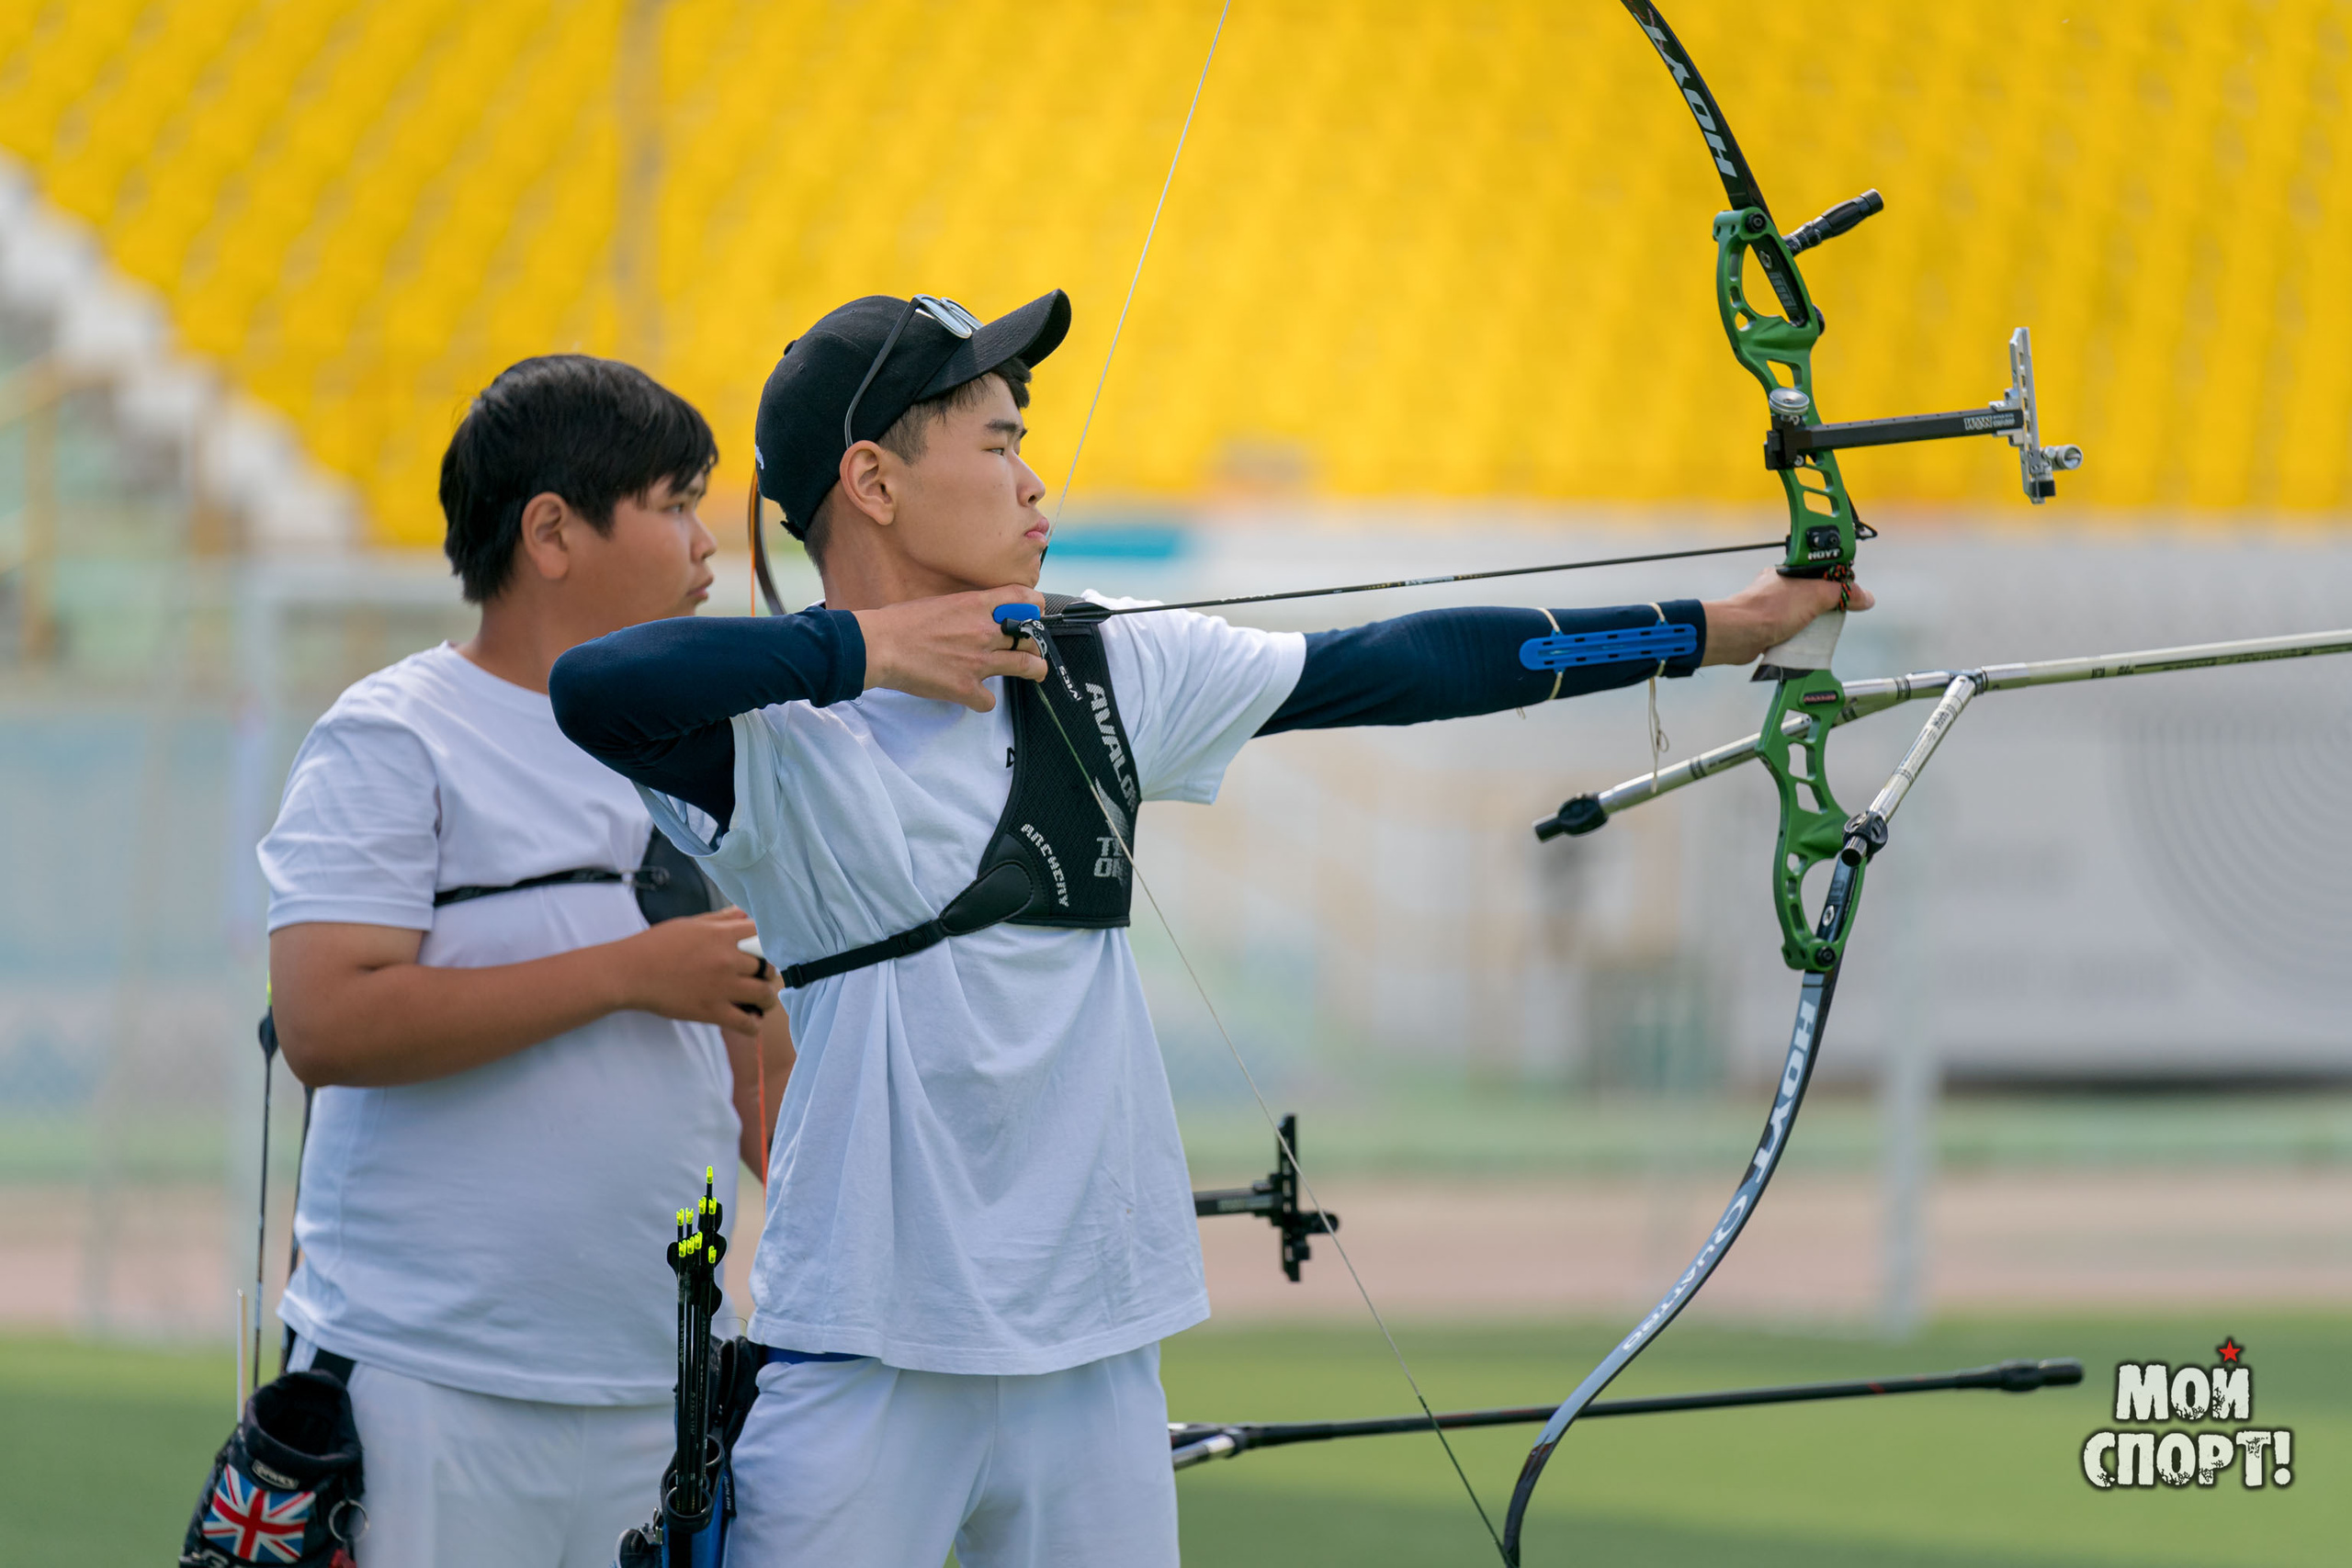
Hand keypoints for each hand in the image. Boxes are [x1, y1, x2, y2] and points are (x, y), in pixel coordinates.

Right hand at [615, 908, 778, 1039]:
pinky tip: (750, 1021)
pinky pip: (747, 1023)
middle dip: (768, 974)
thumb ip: (721, 920)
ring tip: (759, 1002)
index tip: (764, 952)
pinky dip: (753, 1025)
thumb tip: (743, 912)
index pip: (764, 936)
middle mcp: (728, 960)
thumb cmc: (656, 945)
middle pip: (769, 968)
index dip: (768, 945)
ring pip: (764, 995)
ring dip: (766, 999)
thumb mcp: (690, 924)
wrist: (630, 972)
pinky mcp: (712, 1011)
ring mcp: (722, 987)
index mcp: (723, 935)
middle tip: (761, 979)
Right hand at [853, 587, 1049, 710]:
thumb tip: (974, 616)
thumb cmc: (901, 622)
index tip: (1035, 615)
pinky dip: (984, 700)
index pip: (1025, 600)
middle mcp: (985, 632)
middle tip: (1032, 648)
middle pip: (1031, 637)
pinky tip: (975, 696)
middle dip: (1036, 643)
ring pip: (1026, 666)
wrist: (880, 646)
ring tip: (1035, 672)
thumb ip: (966, 609)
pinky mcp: (967, 688)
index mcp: (977, 605)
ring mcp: (979, 661)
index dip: (1036, 608)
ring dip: (1034, 670)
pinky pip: (991, 701)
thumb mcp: (941, 602)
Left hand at [1700, 567, 1875, 666]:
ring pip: (1805, 614)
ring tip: (1815, 631)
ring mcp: (1774, 606)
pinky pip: (1792, 630)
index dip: (1839, 581)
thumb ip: (1842, 593)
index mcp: (1792, 570)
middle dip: (1827, 607)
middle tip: (1833, 616)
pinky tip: (1801, 641)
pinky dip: (1799, 637)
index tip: (1851, 594)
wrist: (1738, 634)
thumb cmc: (1769, 610)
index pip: (1825, 570)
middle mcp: (1782, 585)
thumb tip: (1865, 597)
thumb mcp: (1815, 596)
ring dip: (1813, 625)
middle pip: (1817, 594)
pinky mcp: (1768, 625)